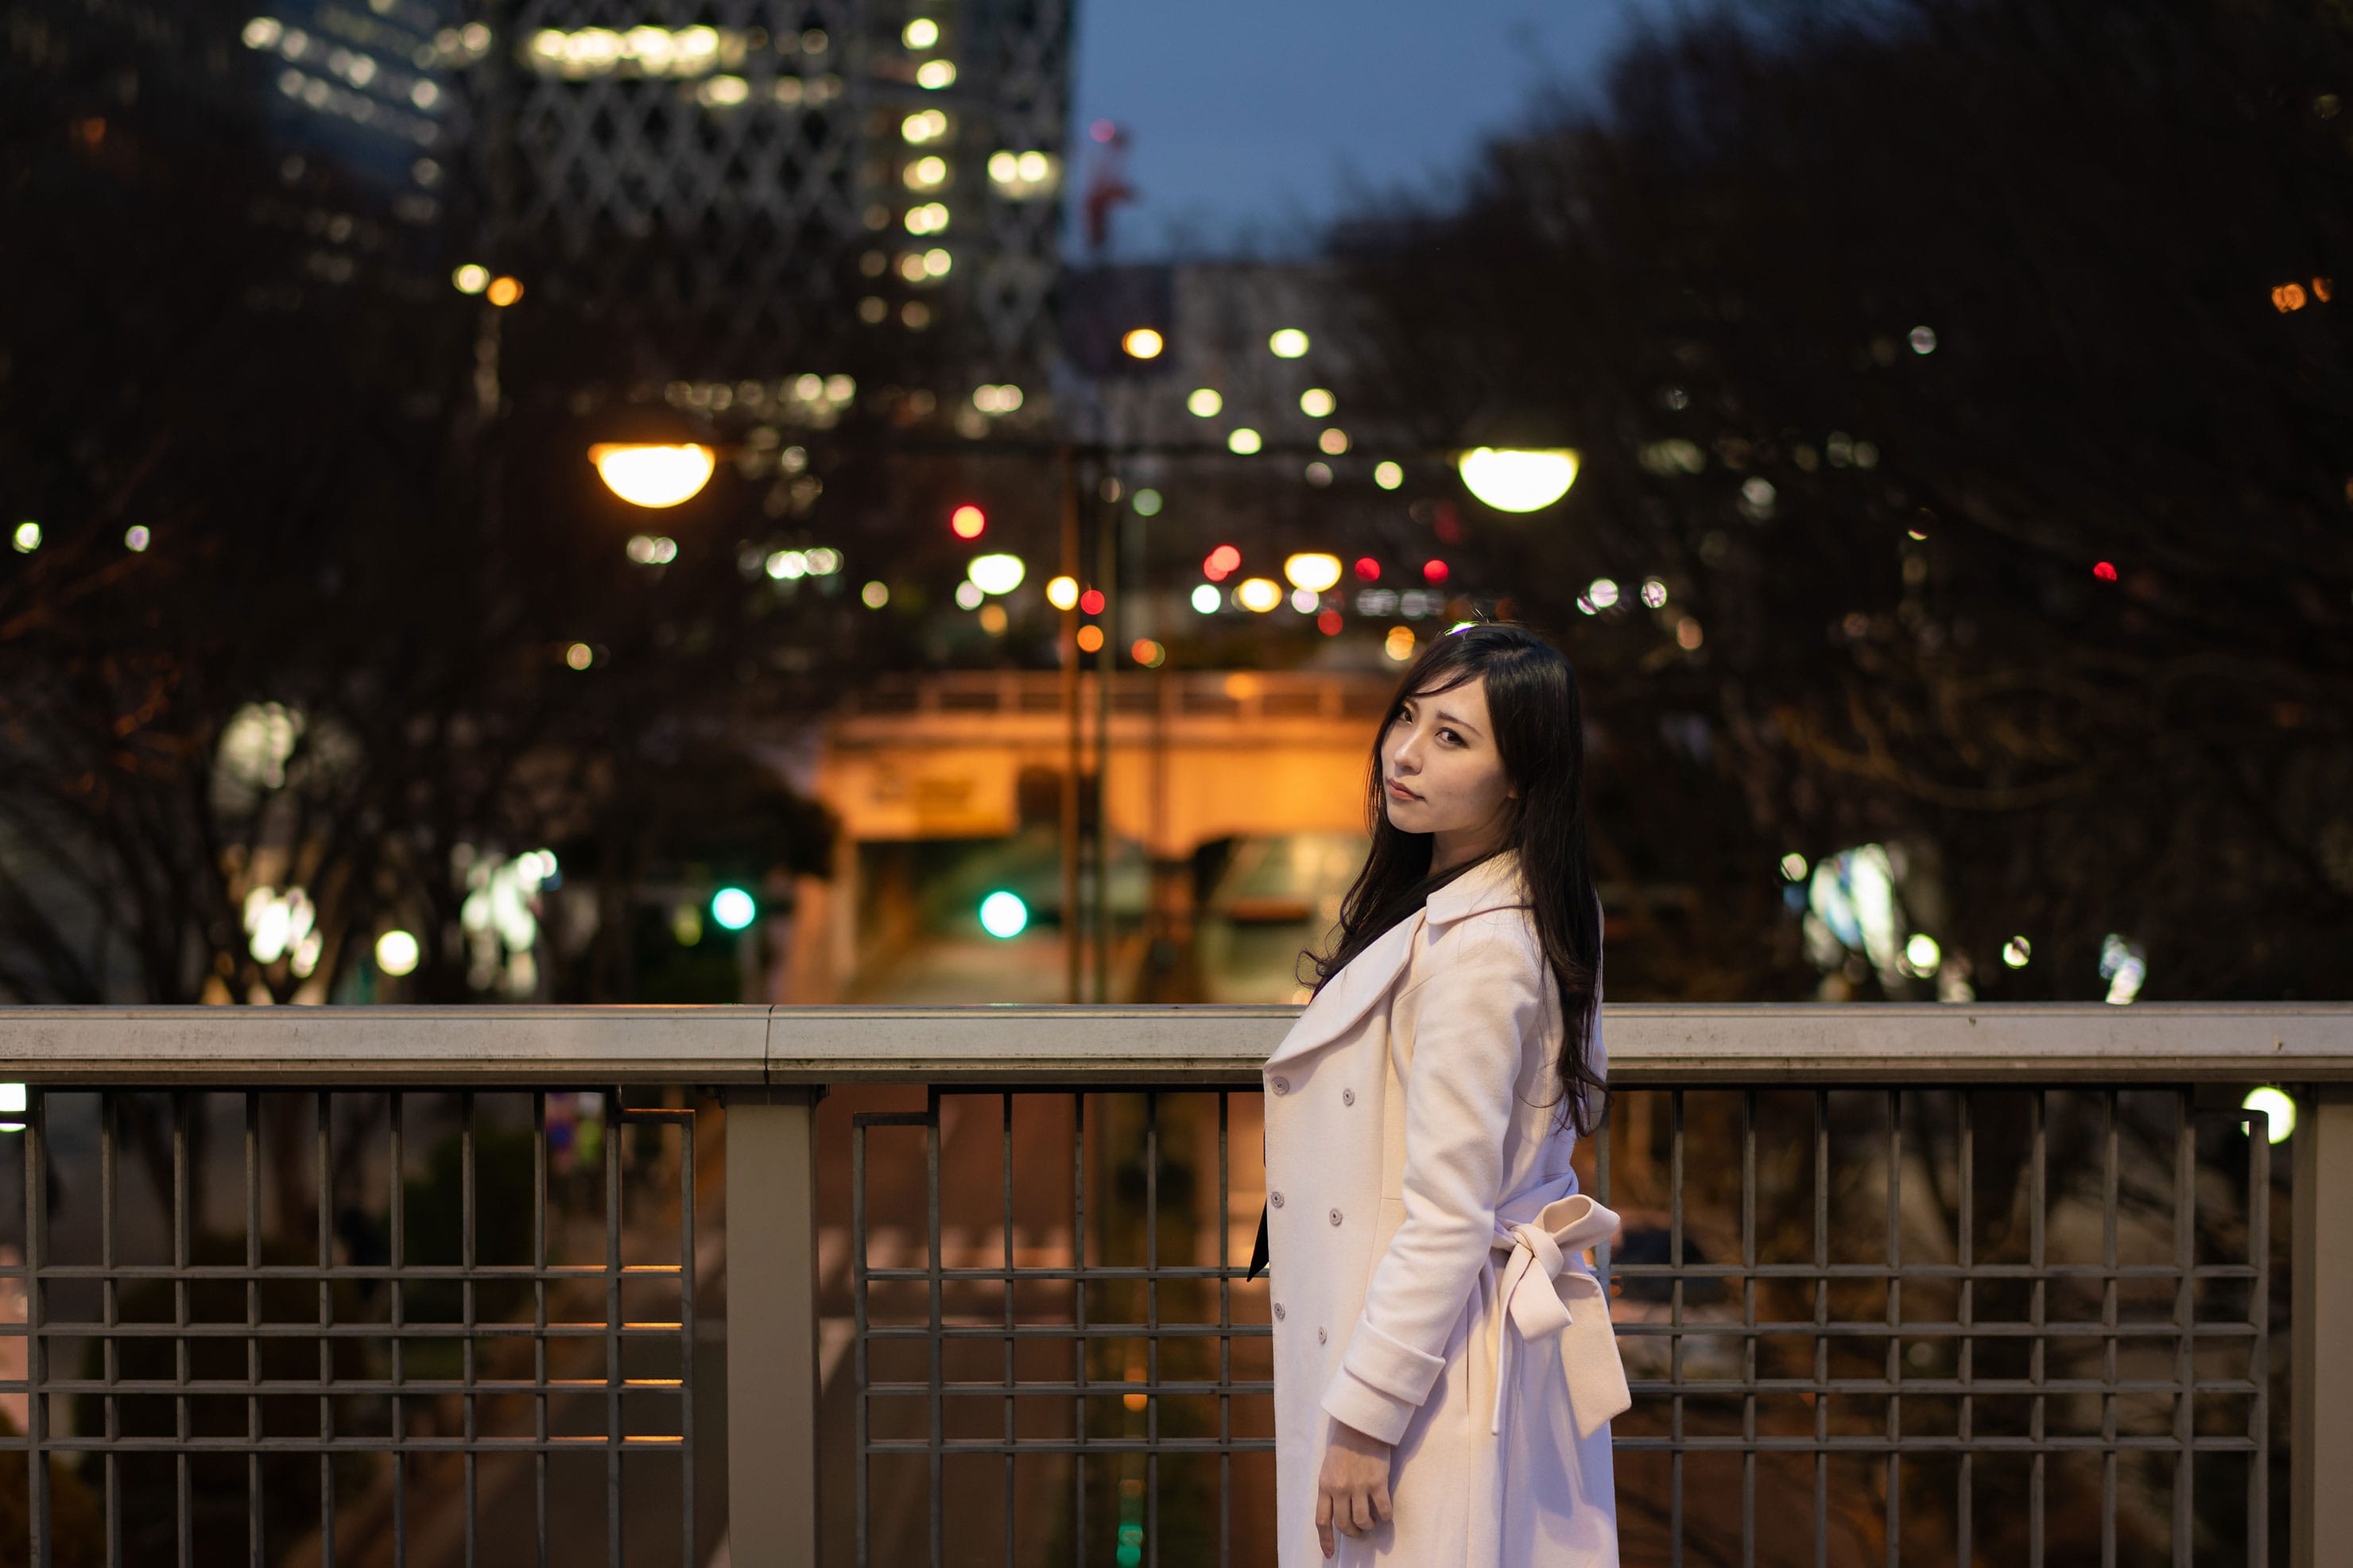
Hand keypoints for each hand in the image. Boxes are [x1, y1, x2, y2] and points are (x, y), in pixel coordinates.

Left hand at [1314, 1420, 1393, 1557]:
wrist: (1361, 1424)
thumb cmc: (1344, 1444)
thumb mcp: (1329, 1467)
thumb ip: (1331, 1487)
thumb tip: (1338, 1509)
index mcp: (1325, 1485)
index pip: (1322, 1520)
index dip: (1326, 1540)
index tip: (1329, 1553)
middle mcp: (1340, 1489)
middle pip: (1344, 1524)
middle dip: (1352, 1533)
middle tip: (1359, 1531)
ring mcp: (1359, 1486)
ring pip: (1363, 1521)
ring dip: (1368, 1526)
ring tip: (1372, 1523)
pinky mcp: (1378, 1483)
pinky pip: (1383, 1510)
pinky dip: (1385, 1517)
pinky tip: (1386, 1514)